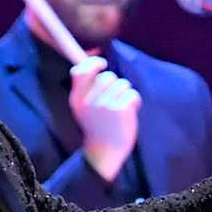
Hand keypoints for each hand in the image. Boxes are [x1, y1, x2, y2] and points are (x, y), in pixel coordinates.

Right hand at [68, 55, 140, 181]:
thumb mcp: (82, 107)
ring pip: (122, 84)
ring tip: (121, 107)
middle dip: (115, 83)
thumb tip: (91, 59)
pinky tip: (129, 112)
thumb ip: (84, 86)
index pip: (81, 71)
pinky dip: (134, 101)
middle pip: (108, 76)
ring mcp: (105, 105)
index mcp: (77, 99)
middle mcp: (89, 101)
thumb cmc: (96, 126)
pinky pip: (132, 94)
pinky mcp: (121, 110)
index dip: (93, 63)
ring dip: (125, 93)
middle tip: (113, 98)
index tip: (102, 64)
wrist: (105, 151)